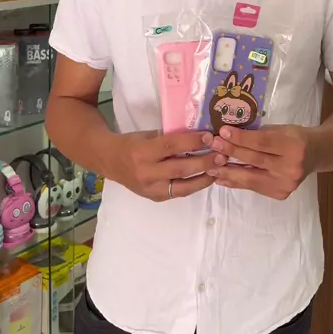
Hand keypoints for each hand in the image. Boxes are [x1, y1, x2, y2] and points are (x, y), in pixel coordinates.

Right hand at [110, 130, 224, 201]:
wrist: (110, 162)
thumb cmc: (131, 143)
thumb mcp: (147, 135)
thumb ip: (169, 138)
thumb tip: (197, 135)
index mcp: (142, 152)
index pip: (171, 146)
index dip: (192, 142)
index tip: (209, 136)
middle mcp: (146, 172)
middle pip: (180, 169)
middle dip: (204, 162)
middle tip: (222, 155)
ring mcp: (150, 189)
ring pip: (183, 187)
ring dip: (204, 178)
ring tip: (219, 168)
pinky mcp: (155, 198)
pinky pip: (178, 193)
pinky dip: (194, 186)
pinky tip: (206, 178)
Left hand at [207, 125, 314, 199]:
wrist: (315, 155)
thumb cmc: (294, 137)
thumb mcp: (281, 129)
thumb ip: (258, 134)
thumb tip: (228, 135)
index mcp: (294, 147)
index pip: (262, 142)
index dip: (241, 138)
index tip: (222, 131)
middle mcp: (291, 168)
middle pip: (255, 160)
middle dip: (231, 152)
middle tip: (212, 145)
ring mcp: (286, 185)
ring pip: (251, 178)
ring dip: (228, 172)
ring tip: (210, 166)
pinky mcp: (280, 194)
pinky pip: (254, 187)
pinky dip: (236, 182)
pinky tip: (222, 178)